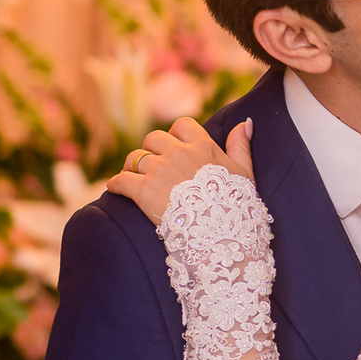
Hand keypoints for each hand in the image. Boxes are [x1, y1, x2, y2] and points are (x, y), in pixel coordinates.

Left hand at [108, 116, 254, 226]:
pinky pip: (121, 180)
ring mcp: (160, 171)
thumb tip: (244, 122)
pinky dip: (116, 185)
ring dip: (133, 167)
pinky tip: (116, 189)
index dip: (174, 134)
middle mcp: (179, 153)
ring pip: (135, 157)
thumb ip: (241, 146)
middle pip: (153, 138)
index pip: (181, 125)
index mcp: (203, 147)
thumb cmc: (237, 207)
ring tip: (133, 177)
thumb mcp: (245, 174)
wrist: (222, 237)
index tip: (173, 147)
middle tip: (152, 165)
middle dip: (152, 150)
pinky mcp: (143, 191)